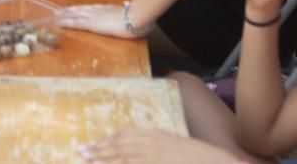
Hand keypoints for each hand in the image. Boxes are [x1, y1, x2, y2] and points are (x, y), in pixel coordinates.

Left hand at [58, 4, 134, 38]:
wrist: (137, 16)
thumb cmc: (139, 17)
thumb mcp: (133, 15)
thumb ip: (128, 15)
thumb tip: (131, 15)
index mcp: (109, 9)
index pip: (92, 8)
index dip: (82, 8)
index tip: (76, 8)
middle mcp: (99, 10)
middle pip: (81, 9)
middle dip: (70, 10)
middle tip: (60, 10)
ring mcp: (94, 16)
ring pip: (76, 14)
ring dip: (65, 15)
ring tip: (56, 15)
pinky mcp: (92, 24)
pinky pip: (76, 23)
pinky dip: (67, 22)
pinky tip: (60, 23)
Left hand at [78, 129, 240, 163]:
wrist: (216, 163)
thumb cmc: (195, 156)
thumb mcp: (171, 145)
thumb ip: (154, 145)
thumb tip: (136, 149)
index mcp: (154, 135)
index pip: (123, 136)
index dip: (105, 141)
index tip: (91, 145)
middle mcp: (152, 144)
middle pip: (119, 146)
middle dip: (98, 150)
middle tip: (80, 153)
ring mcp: (154, 158)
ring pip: (123, 158)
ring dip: (104, 161)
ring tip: (87, 162)